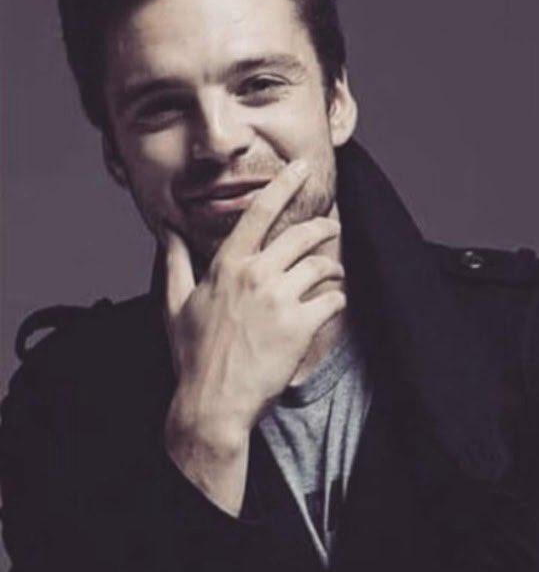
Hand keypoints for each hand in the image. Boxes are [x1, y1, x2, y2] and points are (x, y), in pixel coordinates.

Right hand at [162, 159, 345, 514]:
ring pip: (322, 266)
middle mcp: (256, 275)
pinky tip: (334, 305)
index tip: (303, 169)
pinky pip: (333, 301)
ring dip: (334, 268)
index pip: (260, 212)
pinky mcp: (300, 327)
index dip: (285, 185)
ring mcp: (280, 300)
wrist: (212, 402)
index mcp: (227, 265)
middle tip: (334, 227)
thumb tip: (166, 231)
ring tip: (335, 274)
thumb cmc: (192, 355)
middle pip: (302, 235)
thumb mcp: (174, 304)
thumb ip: (175, 262)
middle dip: (325, 227)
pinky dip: (338, 300)